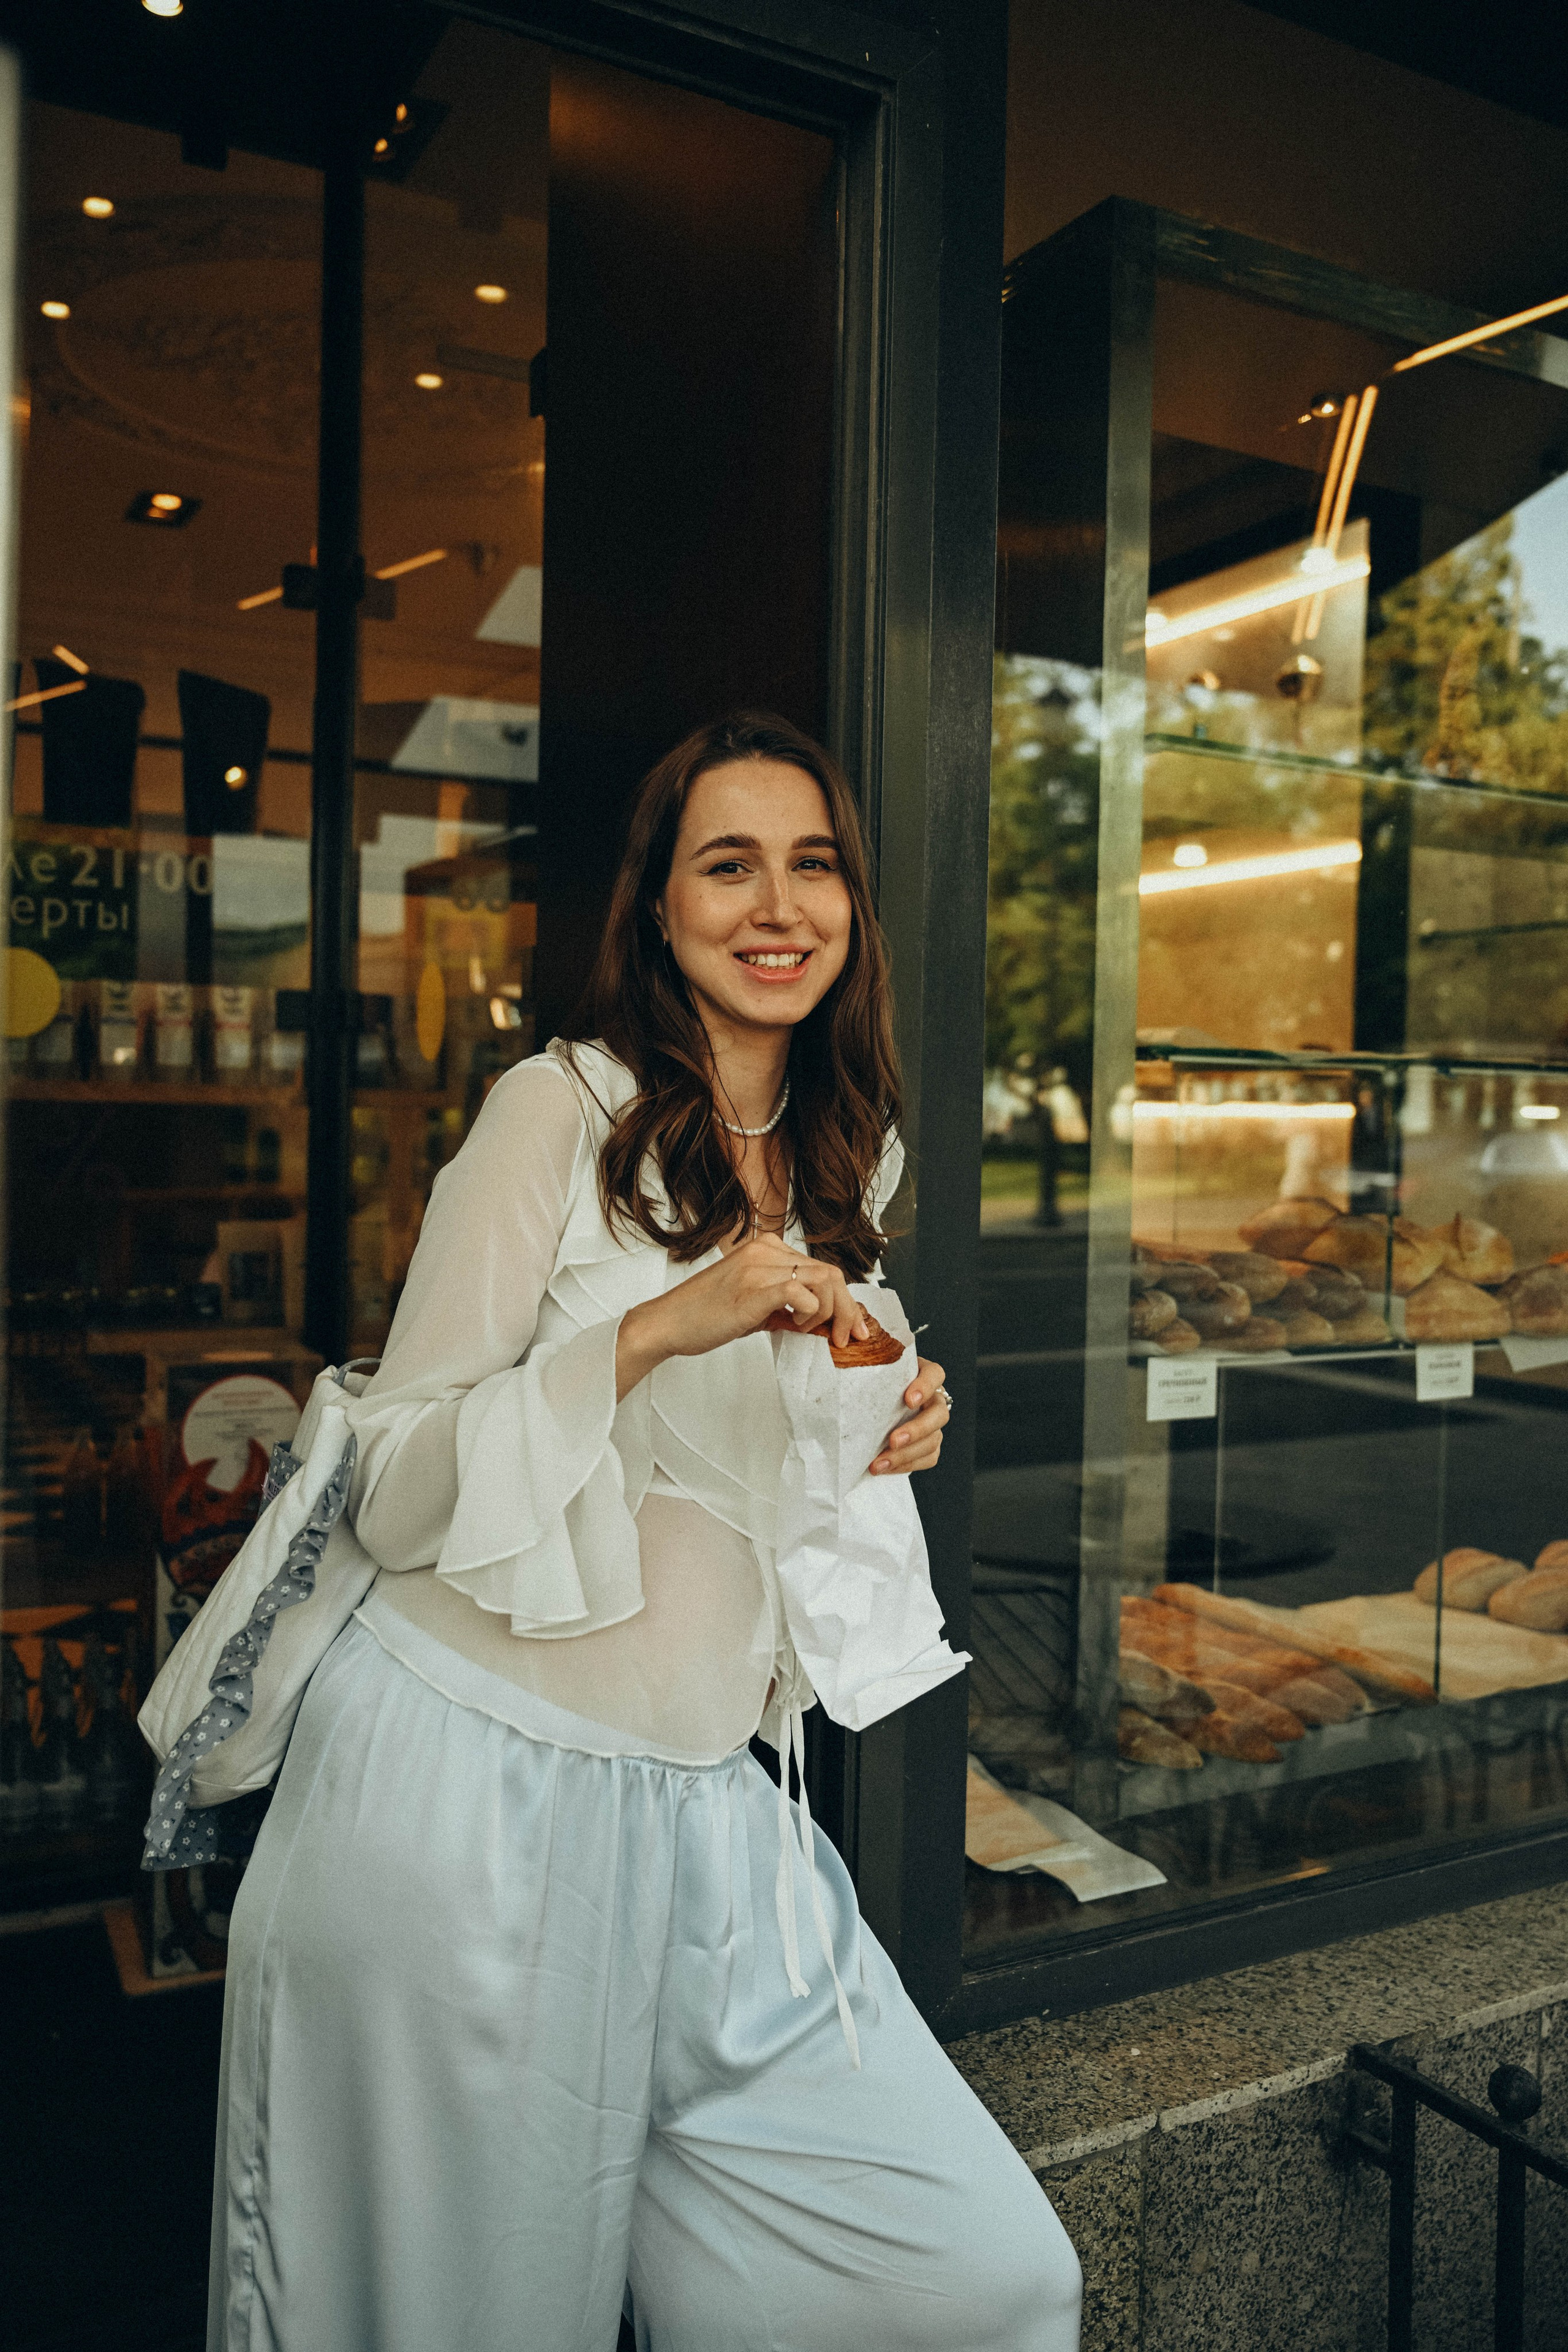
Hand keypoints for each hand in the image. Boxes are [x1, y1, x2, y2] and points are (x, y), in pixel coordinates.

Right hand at [615, 1236, 867, 1398]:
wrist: (667, 1323)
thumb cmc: (705, 1315)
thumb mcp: (752, 1302)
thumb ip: (785, 1302)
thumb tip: (821, 1321)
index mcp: (765, 1247)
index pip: (821, 1267)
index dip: (844, 1299)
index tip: (852, 1326)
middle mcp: (765, 1250)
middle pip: (830, 1272)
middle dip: (847, 1308)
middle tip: (849, 1337)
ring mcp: (758, 1267)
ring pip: (823, 1281)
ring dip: (829, 1313)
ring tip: (809, 1331)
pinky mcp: (753, 1288)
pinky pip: (801, 1294)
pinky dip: (808, 1314)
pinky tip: (792, 1325)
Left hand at [869, 1356, 948, 1475]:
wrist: (874, 1400)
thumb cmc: (874, 1380)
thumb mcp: (872, 1365)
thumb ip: (864, 1360)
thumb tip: (839, 1356)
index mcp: (922, 1374)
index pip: (935, 1374)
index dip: (925, 1386)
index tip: (908, 1399)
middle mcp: (932, 1399)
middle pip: (939, 1414)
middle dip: (917, 1429)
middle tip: (893, 1440)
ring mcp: (933, 1423)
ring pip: (933, 1440)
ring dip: (907, 1454)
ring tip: (880, 1462)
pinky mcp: (929, 1443)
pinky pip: (928, 1457)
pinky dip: (907, 1465)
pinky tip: (886, 1467)